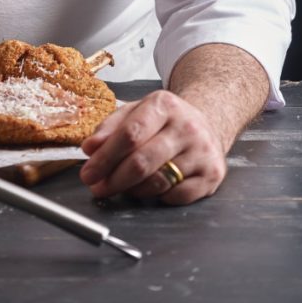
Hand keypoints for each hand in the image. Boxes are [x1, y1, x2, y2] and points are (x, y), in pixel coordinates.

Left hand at [78, 90, 226, 203]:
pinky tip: (148, 189)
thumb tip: (90, 149)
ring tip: (120, 188)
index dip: (105, 157)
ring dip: (132, 190)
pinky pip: (177, 196)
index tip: (88, 172)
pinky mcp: (213, 174)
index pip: (130, 134)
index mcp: (163, 105)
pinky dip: (157, 197)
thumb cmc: (164, 120)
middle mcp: (186, 126)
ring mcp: (202, 151)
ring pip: (158, 181)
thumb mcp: (136, 112)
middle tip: (97, 187)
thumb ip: (110, 128)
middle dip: (114, 179)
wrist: (208, 124)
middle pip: (142, 161)